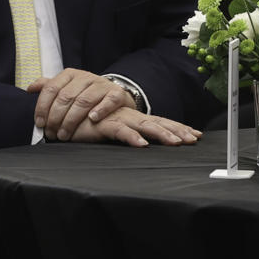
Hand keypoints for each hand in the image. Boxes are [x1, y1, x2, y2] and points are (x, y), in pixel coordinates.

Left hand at [28, 69, 132, 140]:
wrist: (113, 94)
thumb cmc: (85, 93)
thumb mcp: (67, 88)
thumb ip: (49, 87)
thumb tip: (30, 88)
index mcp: (70, 75)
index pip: (52, 88)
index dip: (43, 107)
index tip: (40, 123)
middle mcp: (85, 77)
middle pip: (66, 97)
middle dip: (56, 117)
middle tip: (52, 133)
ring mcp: (101, 85)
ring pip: (83, 101)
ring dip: (72, 119)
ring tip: (65, 134)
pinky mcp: (116, 93)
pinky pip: (109, 100)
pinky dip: (100, 110)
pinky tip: (92, 119)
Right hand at [62, 107, 200, 147]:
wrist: (64, 113)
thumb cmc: (87, 122)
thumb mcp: (107, 128)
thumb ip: (121, 130)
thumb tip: (139, 140)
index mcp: (131, 118)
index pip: (158, 121)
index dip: (176, 127)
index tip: (194, 134)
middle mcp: (128, 117)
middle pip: (157, 123)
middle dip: (177, 130)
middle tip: (194, 138)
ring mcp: (118, 119)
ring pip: (145, 126)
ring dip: (162, 134)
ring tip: (177, 142)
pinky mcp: (104, 124)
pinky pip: (120, 131)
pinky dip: (132, 138)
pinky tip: (143, 145)